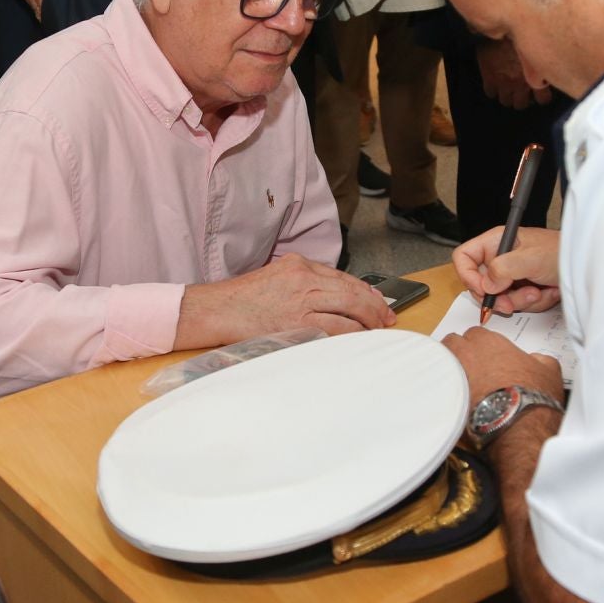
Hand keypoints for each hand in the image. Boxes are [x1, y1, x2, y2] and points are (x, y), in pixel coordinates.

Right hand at [175, 254, 394, 348]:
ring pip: (350, 307)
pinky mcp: (298, 321)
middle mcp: (304, 278)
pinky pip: (337, 327)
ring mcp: (302, 299)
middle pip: (352, 290)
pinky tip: (361, 337)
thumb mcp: (274, 278)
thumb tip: (329, 300)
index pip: (342, 277)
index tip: (377, 301)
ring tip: (379, 329)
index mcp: (298, 265)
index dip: (365, 290)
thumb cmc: (239, 299)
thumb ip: (300, 284)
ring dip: (369, 319)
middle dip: (375, 305)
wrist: (216, 309)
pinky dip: (354, 332)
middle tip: (387, 317)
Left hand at [441, 326, 565, 417]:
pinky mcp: (444, 396)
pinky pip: (439, 387)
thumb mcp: (548, 370)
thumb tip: (536, 360)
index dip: (480, 345)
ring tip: (462, 383)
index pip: (475, 333)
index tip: (486, 356)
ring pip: (442, 363)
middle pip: (453, 343)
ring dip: (449, 368)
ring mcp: (452, 374)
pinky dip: (444, 390)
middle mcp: (466, 354)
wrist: (518, 426)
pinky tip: (455, 399)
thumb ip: (539, 358)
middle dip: (459, 352)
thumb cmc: (532, 397)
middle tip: (471, 367)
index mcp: (488, 342)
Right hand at [452, 224, 559, 314]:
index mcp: (496, 242)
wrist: (585, 265)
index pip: (464, 257)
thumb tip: (487, 285)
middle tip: (512, 301)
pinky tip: (546, 292)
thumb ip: (503, 268)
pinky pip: (516, 304)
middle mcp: (500, 258)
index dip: (467, 275)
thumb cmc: (562, 252)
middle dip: (499, 296)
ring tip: (538, 291)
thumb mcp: (531, 257)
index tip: (483, 289)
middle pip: (480, 284)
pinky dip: (532, 303)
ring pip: (499, 299)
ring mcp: (510, 275)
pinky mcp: (521, 289)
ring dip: (520, 301)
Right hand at [475, 38, 549, 109]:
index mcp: (536, 77)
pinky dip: (492, 89)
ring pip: (505, 101)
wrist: (500, 28)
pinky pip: (490, 93)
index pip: (543, 100)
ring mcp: (504, 83)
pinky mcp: (489, 79)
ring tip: (507, 88)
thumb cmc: (519, 35)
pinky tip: (494, 82)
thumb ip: (539, 62)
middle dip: (521, 99)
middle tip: (521, 92)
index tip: (540, 93)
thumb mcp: (534, 49)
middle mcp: (520, 83)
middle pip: (521, 104)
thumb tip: (547, 66)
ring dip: (507, 96)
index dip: (541, 97)